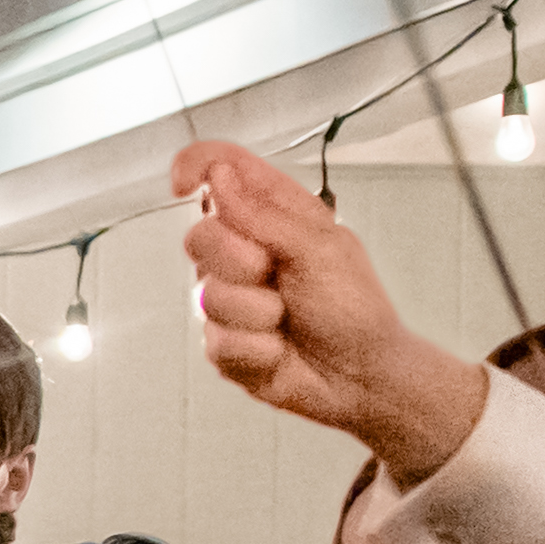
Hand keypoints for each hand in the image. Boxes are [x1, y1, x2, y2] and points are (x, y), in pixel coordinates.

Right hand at [170, 139, 490, 478]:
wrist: (361, 375)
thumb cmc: (354, 308)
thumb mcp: (321, 249)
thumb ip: (265, 214)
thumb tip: (218, 176)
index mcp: (271, 214)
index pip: (219, 169)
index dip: (195, 167)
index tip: (184, 185)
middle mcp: (242, 251)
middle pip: (199, 237)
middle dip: (238, 261)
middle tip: (274, 275)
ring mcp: (228, 298)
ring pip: (206, 296)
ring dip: (256, 313)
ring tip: (285, 320)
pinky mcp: (222, 342)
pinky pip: (216, 340)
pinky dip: (255, 348)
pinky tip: (278, 349)